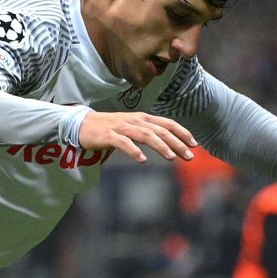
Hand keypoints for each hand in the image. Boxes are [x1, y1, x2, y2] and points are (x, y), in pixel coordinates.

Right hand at [77, 111, 196, 163]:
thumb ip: (148, 133)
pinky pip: (123, 143)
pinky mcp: (108, 135)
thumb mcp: (132, 127)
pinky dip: (134, 150)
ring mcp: (121, 127)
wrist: (82, 125)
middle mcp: (134, 120)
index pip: (167, 123)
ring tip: (171, 157)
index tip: (194, 144)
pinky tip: (142, 160)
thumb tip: (168, 143)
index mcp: (142, 118)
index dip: (182, 132)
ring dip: (160, 146)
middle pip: (160, 130)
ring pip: (145, 135)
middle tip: (189, 156)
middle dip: (177, 143)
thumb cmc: (109, 128)